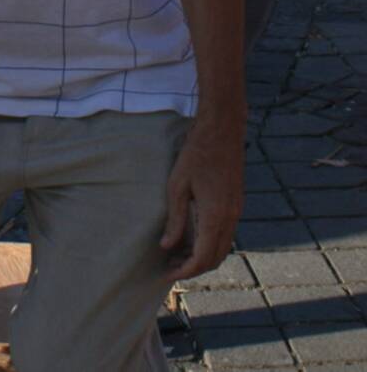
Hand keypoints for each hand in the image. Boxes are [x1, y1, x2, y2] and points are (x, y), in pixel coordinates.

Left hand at [160, 121, 243, 280]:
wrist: (223, 130)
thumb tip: (167, 246)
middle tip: (170, 267)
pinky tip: (193, 237)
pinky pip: (226, 234)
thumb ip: (175, 219)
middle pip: (215, 258)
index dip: (185, 271)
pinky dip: (211, 244)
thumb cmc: (196, 153)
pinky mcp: (237, 204)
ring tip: (178, 254)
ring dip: (203, 257)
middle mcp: (230, 218)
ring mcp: (237, 211)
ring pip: (223, 248)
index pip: (203, 258)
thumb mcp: (177, 185)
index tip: (167, 274)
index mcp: (215, 216)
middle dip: (194, 268)